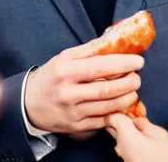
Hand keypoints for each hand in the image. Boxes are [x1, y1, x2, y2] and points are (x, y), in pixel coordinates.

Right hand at [25, 42, 143, 134]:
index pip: (98, 67)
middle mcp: (68, 93)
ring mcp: (72, 112)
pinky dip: (115, 113)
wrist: (29, 104)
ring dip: (125, 98)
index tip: (138, 61)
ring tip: (134, 90)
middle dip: (127, 83)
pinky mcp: (76, 127)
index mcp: (65, 71)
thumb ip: (89, 49)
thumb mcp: (64, 56)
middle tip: (138, 77)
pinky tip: (123, 105)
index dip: (121, 64)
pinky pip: (101, 121)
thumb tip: (112, 39)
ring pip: (106, 107)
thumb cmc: (50, 76)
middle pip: (105, 89)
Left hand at [106, 113, 167, 161]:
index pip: (112, 116)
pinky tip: (143, 140)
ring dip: (126, 130)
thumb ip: (142, 121)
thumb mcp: (160, 133)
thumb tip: (136, 118)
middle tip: (134, 111)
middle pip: (113, 127)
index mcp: (127, 138)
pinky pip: (126, 148)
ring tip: (141, 126)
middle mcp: (121, 150)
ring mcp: (125, 159)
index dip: (119, 107)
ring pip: (119, 138)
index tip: (126, 103)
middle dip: (121, 118)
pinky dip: (131, 141)